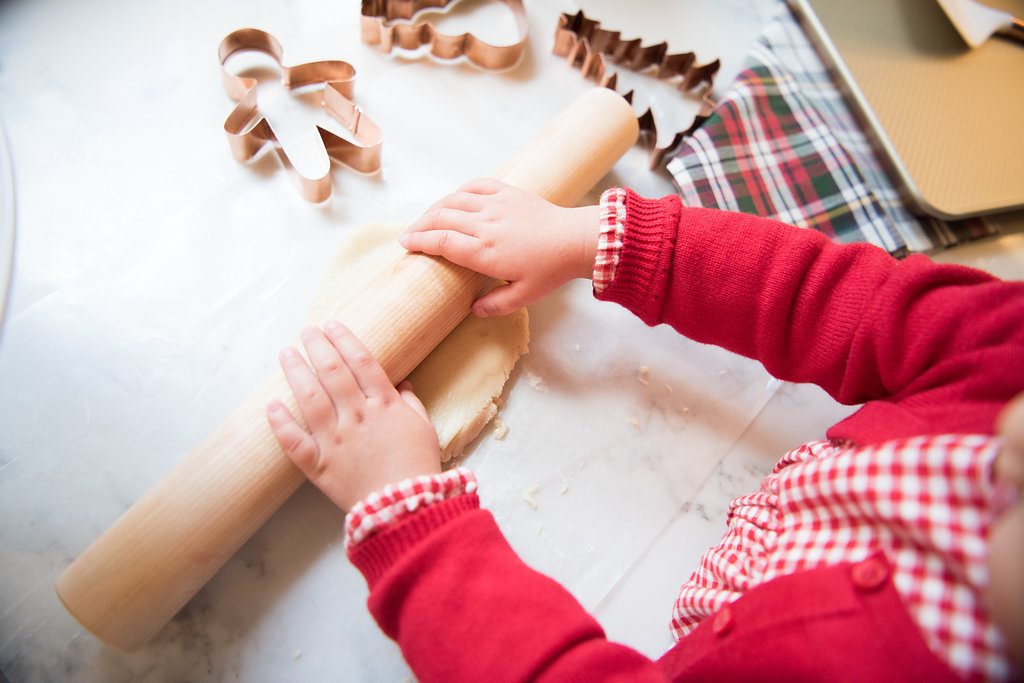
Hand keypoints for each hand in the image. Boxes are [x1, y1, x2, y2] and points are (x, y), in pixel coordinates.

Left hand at [267, 322, 441, 510]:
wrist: (407, 507)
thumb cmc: (418, 466)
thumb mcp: (424, 429)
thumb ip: (411, 404)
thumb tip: (403, 384)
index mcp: (384, 406)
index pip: (361, 362)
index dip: (345, 339)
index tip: (332, 325)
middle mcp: (357, 417)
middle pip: (332, 372)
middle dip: (317, 347)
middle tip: (306, 331)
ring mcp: (335, 440)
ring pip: (310, 399)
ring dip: (296, 373)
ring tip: (286, 354)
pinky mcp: (320, 466)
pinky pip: (295, 443)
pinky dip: (281, 424)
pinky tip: (271, 405)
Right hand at [400, 178, 600, 316]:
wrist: (576, 240)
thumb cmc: (551, 270)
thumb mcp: (524, 296)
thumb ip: (496, 304)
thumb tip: (473, 310)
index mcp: (485, 252)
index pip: (442, 242)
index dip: (419, 241)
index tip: (406, 245)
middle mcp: (485, 225)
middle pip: (440, 218)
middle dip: (419, 225)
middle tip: (410, 235)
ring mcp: (495, 205)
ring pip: (453, 200)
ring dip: (435, 208)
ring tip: (426, 219)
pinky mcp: (507, 192)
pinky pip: (475, 186)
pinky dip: (459, 191)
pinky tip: (453, 199)